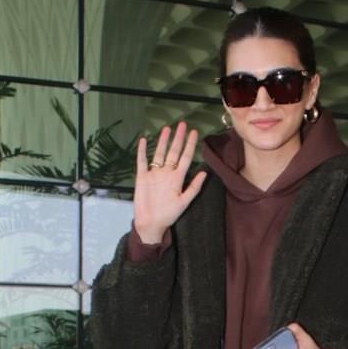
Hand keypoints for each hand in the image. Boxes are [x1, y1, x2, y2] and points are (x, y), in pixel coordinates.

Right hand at [133, 122, 206, 243]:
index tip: (194, 133)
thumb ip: (193, 188)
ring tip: (167, 129)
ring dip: (162, 141)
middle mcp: (166, 174)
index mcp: (177, 179)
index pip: (185, 158)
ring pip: (159, 153)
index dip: (190, 145)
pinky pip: (142, 161)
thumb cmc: (168, 215)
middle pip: (173, 152)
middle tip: (182, 124)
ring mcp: (154, 174)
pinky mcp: (142, 177)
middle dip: (178, 139)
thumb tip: (205, 173)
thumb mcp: (184, 202)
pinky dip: (142, 151)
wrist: (150, 224)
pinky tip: (143, 140)